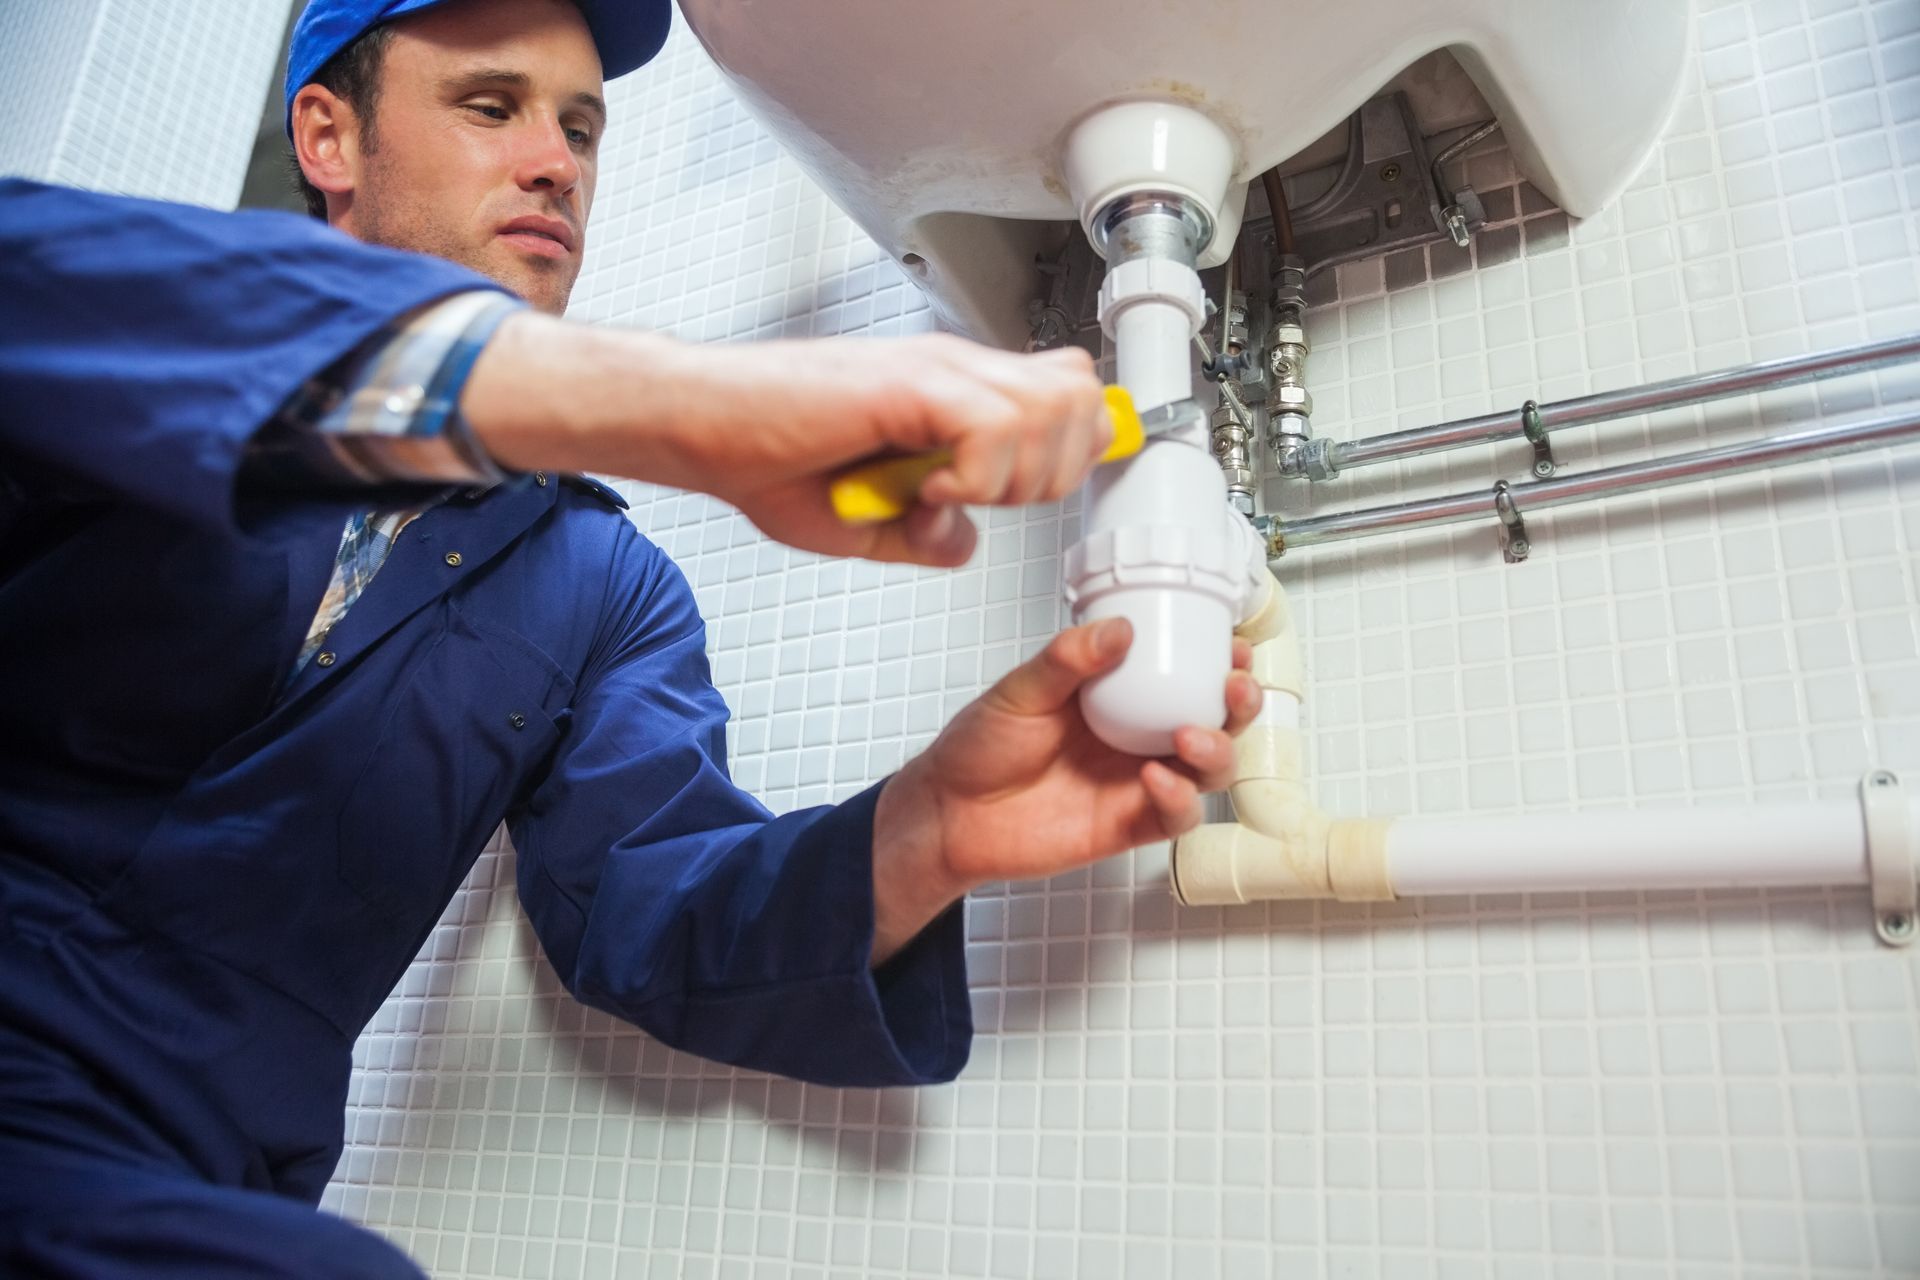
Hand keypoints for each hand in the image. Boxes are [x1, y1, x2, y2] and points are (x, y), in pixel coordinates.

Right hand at [464, 317, 1110, 566]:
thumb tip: (963, 542)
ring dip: (1015, 475)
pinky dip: (976, 475)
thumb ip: (924, 534)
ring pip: (1052, 408)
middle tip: (987, 501)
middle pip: (1079, 399)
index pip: (1067, 393)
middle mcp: (956, 370)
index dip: (1069, 450)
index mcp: (954, 392)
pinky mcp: (908, 383)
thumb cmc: (766, 458)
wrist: (702, 427)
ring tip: (952, 494)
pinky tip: (928, 489)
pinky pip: (994, 425)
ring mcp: (937, 370)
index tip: (1023, 495)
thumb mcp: (863, 518)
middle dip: (1053, 472)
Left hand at [868, 618, 1262, 963]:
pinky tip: (1155, 778)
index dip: (1218, 662)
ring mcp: (1136, 783)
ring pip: (1207, 771)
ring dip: (1217, 752)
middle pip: (1214, 722)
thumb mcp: (1019, 690)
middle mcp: (1137, 738)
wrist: (949, 813)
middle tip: (1234, 689)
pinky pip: (1174, 816)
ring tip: (1191, 736)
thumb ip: (1068, 660)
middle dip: (1238, 707)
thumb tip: (1119, 629)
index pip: (1183, 675)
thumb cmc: (979, 748)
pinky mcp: (1128, 825)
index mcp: (1117, 696)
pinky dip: (1177, 798)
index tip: (1233, 646)